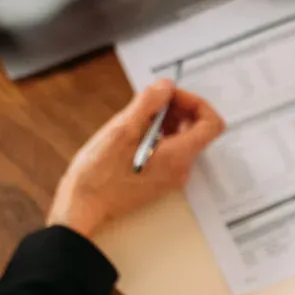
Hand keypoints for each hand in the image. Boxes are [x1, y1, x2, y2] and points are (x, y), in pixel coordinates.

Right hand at [47, 79, 224, 238]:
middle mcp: (180, 169)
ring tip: (137, 118)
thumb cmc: (98, 175)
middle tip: (151, 103)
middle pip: (197, 129)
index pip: (211, 123)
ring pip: (182, 139)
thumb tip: (166, 86)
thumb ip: (148, 103)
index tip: (170, 96)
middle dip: (177, 109)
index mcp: (178, 157)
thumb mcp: (122, 130)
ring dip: (166, 121)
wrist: (82, 208)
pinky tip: (134, 134)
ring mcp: (170, 177)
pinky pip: (169, 152)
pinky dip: (158, 136)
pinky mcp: (158, 180)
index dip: (195, 102)